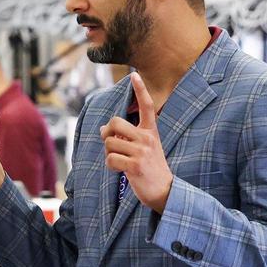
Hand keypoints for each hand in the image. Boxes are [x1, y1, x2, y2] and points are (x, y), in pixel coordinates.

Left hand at [101, 72, 173, 213]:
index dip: (140, 90)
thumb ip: (125, 136)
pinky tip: (120, 171)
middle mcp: (147, 138)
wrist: (164, 191)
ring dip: (108, 153)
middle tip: (113, 145)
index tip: (134, 75)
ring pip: (109, 142)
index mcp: (151, 131)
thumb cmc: (149, 168)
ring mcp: (142, 151)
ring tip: (120, 161)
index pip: (147, 106)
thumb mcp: (142, 148)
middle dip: (107, 133)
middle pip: (114, 122)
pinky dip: (110, 166)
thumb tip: (102, 128)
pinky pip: (110, 159)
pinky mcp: (136, 166)